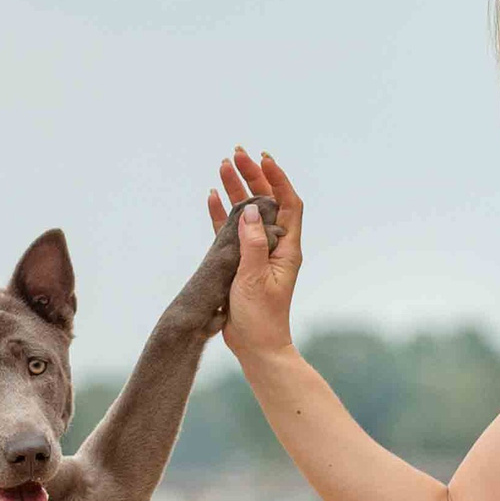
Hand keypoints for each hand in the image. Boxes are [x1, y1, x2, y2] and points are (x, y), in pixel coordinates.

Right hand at [205, 147, 302, 362]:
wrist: (255, 346)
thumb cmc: (261, 317)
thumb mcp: (255, 278)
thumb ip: (252, 244)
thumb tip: (250, 212)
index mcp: (285, 248)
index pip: (287, 203)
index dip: (277, 179)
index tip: (263, 159)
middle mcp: (273, 245)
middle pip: (265, 202)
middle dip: (253, 177)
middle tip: (237, 154)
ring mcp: (256, 253)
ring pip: (246, 213)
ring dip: (235, 190)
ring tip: (222, 166)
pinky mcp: (238, 262)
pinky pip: (230, 231)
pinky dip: (221, 214)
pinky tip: (212, 197)